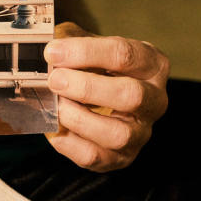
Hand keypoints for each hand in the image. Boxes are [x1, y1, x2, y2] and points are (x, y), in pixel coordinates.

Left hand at [44, 23, 168, 171]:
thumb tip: (47, 51)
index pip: (124, 55)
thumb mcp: (86, 44)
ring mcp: (140, 133)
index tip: (53, 52)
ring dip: (79, 118)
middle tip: (55, 80)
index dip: (85, 53)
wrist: (98, 94)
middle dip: (87, 88)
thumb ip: (68, 42)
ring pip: (117, 134)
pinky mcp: (121, 157)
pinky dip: (69, 143)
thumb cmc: (94, 65)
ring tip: (56, 105)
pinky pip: (95, 156)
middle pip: (131, 95)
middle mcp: (154, 100)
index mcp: (152, 64)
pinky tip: (54, 128)